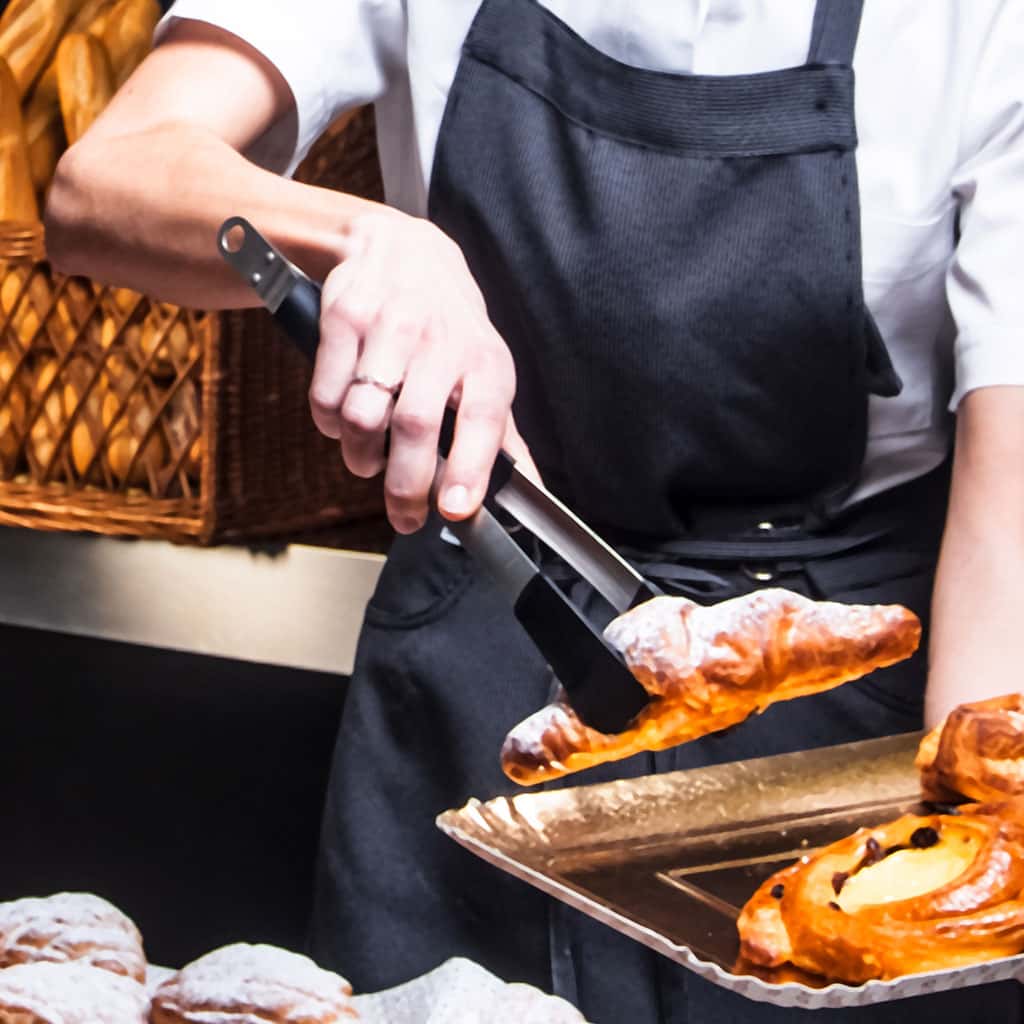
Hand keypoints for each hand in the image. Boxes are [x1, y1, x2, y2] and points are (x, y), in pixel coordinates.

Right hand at [309, 209, 536, 532]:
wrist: (402, 250)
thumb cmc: (448, 327)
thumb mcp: (486, 371)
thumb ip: (503, 437)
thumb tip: (530, 492)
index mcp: (484, 360)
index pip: (484, 418)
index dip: (470, 468)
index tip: (457, 510)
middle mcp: (440, 339)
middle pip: (415, 425)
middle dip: (406, 485)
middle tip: (405, 516)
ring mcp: (388, 326)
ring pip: (363, 415)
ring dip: (361, 457)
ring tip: (370, 464)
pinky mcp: (343, 318)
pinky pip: (327, 395)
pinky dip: (330, 425)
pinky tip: (344, 422)